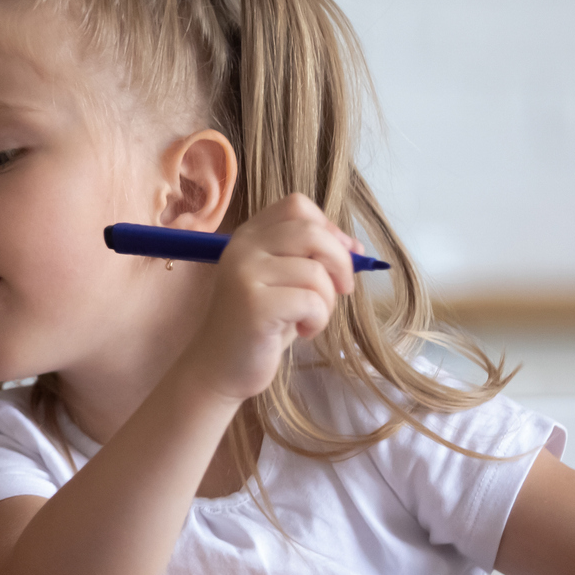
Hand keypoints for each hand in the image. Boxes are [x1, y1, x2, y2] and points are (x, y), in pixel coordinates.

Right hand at [180, 194, 360, 403]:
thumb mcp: (284, 283)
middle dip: (340, 262)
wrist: (219, 368)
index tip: (335, 261)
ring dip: (328, 300)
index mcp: (249, 236)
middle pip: (312, 231)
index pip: (297, 205)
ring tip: (310, 318)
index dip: (328, 228)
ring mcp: (245, 273)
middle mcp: (242, 247)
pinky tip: (303, 332)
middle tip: (340, 291)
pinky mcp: (254, 304)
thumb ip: (311, 258)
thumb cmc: (259, 326)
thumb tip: (356, 247)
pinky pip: (311, 301)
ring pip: (316, 271)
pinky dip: (319, 320)